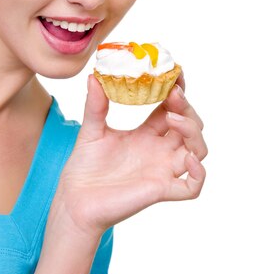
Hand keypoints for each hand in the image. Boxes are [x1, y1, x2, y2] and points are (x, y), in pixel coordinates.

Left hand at [52, 72, 206, 239]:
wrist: (74, 199)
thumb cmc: (84, 167)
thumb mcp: (91, 130)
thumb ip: (95, 105)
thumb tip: (93, 77)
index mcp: (146, 134)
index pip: (172, 109)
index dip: (177, 92)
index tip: (174, 74)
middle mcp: (159, 151)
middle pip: (190, 126)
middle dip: (187, 108)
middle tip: (173, 94)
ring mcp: (163, 171)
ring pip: (198, 151)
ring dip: (193, 132)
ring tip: (173, 119)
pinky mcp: (160, 190)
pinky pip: (192, 187)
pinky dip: (199, 174)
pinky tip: (188, 159)